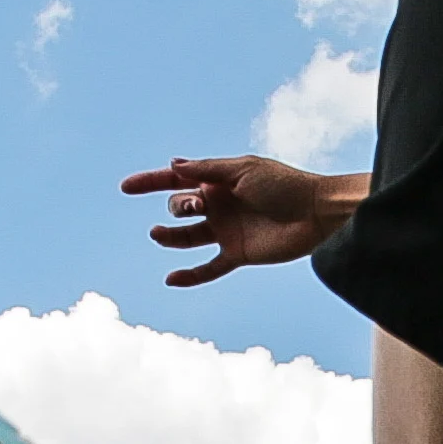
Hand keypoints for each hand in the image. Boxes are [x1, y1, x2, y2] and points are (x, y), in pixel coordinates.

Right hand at [120, 155, 362, 286]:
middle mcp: (219, 205)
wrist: (316, 214)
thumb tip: (173, 165)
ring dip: (170, 237)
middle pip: (180, 207)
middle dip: (179, 206)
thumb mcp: (242, 170)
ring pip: (187, 237)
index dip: (150, 182)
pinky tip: (171, 278)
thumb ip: (207, 170)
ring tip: (159, 235)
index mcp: (218, 180)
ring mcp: (226, 231)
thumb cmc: (284, 185)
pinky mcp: (238, 254)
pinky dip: (190, 275)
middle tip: (196, 206)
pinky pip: (208, 268)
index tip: (126, 187)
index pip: (177, 180)